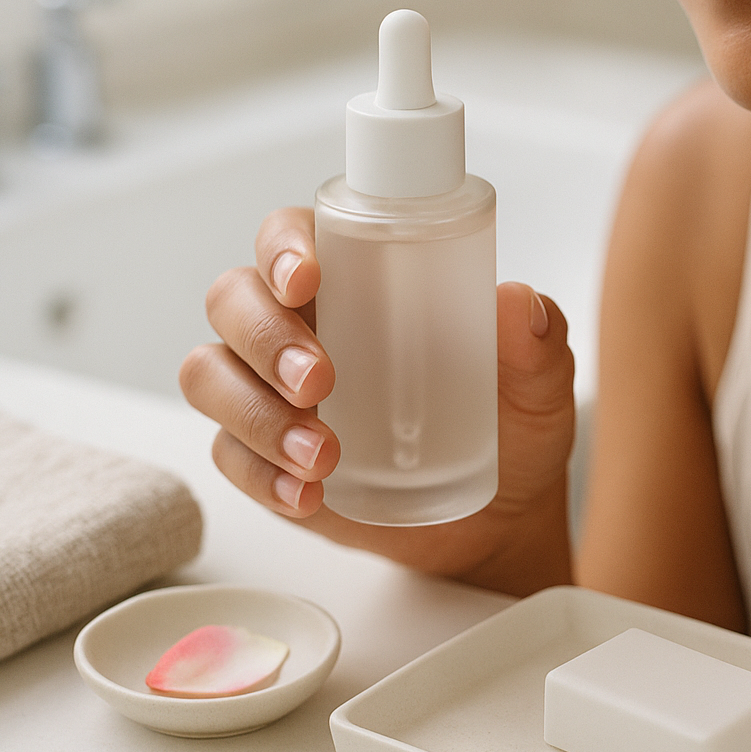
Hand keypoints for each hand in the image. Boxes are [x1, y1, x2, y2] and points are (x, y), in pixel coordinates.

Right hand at [179, 207, 576, 591]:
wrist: (499, 517)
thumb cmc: (509, 422)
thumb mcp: (539, 381)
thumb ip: (536, 338)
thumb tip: (517, 301)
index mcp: (357, 277)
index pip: (291, 233)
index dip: (283, 245)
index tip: (307, 278)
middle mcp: (300, 322)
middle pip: (234, 299)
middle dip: (264, 337)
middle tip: (322, 382)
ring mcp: (270, 389)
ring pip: (211, 375)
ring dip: (255, 412)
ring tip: (321, 455)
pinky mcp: (263, 454)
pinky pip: (229, 454)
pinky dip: (259, 474)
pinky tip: (306, 494)